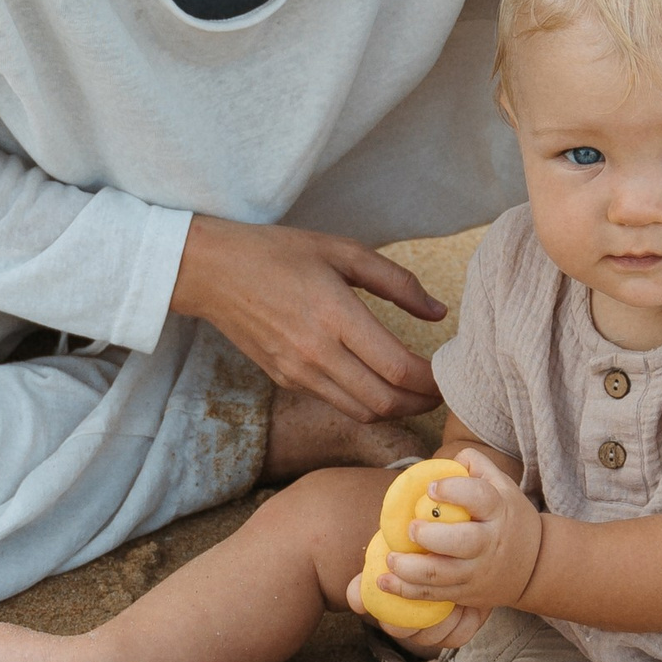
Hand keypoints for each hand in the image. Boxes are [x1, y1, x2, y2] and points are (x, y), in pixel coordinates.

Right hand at [172, 213, 443, 422]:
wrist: (212, 272)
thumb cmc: (278, 252)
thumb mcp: (342, 250)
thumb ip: (396, 282)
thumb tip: (438, 312)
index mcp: (335, 314)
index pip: (398, 369)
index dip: (432, 381)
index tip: (448, 373)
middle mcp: (316, 352)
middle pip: (384, 402)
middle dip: (421, 404)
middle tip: (442, 392)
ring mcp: (298, 372)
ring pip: (362, 412)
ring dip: (396, 410)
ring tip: (417, 392)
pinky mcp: (285, 380)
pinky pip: (336, 403)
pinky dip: (366, 403)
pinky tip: (379, 384)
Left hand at [372, 449, 543, 614]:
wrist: (536, 565)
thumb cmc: (509, 517)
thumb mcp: (503, 486)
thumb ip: (476, 465)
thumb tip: (452, 456)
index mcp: (498, 510)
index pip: (479, 498)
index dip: (453, 491)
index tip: (431, 488)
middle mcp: (489, 543)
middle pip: (461, 542)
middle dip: (430, 537)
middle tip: (410, 528)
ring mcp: (477, 572)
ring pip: (442, 575)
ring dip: (410, 570)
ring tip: (390, 558)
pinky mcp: (466, 593)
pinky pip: (435, 595)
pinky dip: (407, 591)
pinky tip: (385, 581)